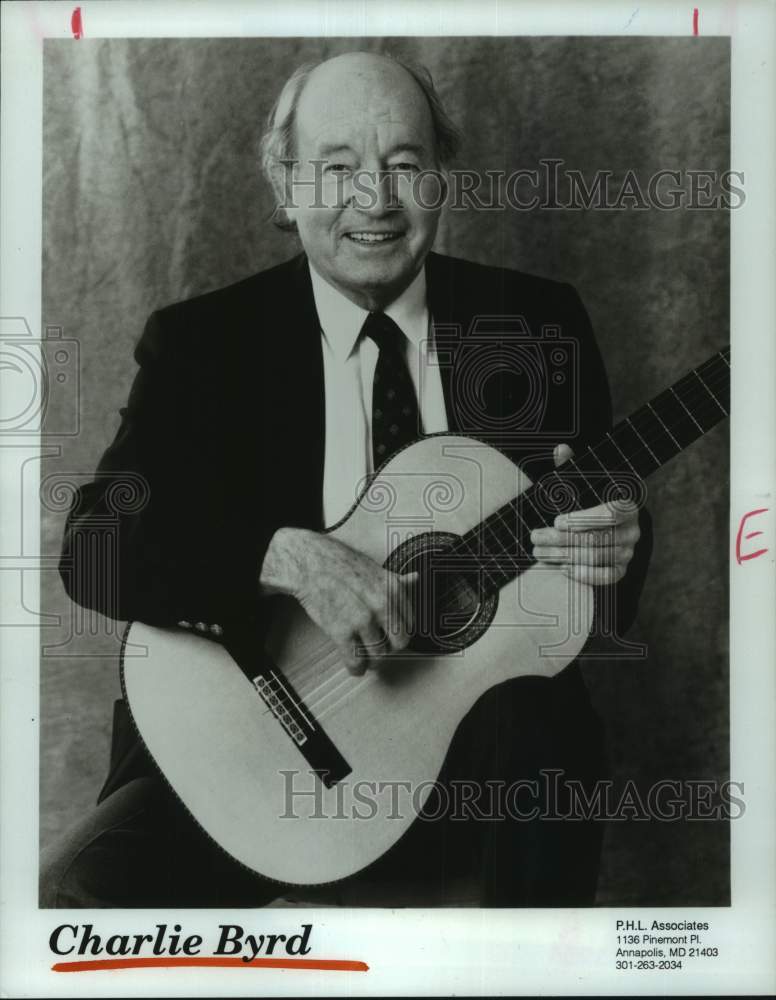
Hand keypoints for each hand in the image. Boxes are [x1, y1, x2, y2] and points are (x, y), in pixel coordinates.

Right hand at [260, 527, 417, 674]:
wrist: (308, 562)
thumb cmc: (339, 563)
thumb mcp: (375, 568)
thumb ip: (397, 580)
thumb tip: (414, 579)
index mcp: (393, 589)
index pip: (410, 624)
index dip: (400, 632)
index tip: (391, 635)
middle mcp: (382, 604)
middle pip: (399, 644)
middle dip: (390, 649)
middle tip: (379, 648)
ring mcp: (362, 619)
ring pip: (379, 656)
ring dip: (372, 661)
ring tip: (365, 657)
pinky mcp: (341, 631)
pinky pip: (355, 661)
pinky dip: (356, 669)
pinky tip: (355, 667)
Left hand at [531, 444, 640, 584]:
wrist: (603, 526)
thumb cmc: (588, 502)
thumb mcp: (580, 484)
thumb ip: (571, 468)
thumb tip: (560, 449)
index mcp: (627, 504)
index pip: (611, 513)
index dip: (583, 519)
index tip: (556, 521)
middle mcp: (633, 529)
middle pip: (596, 538)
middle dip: (561, 539)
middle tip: (536, 537)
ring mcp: (628, 551)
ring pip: (595, 557)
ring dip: (563, 556)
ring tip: (540, 552)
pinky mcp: (621, 569)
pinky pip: (606, 577)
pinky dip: (584, 574)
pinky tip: (562, 568)